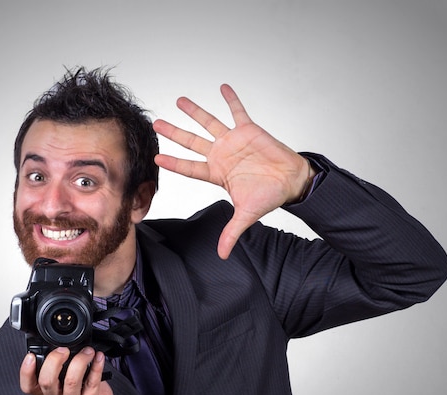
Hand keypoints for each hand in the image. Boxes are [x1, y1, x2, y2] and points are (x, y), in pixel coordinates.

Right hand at [20, 347, 125, 394]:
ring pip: (71, 381)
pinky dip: (96, 366)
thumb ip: (65, 371)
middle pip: (47, 382)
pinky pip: (92, 382)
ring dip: (80, 360)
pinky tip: (98, 358)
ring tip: (88, 351)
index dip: (26, 372)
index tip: (30, 356)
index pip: (29, 387)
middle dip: (54, 360)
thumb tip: (65, 347)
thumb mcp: (70, 388)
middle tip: (64, 349)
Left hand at [153, 84, 313, 258]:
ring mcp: (233, 141)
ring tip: (180, 101)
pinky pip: (237, 110)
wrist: (291, 181)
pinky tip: (222, 87)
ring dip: (195, 112)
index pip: (189, 168)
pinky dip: (230, 99)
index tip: (156, 158)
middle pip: (191, 142)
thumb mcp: (246, 215)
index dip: (173, 163)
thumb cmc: (268, 195)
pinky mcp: (249, 129)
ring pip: (209, 123)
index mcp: (217, 173)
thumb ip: (232, 232)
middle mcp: (221, 155)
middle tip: (157, 123)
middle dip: (174, 133)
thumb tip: (223, 255)